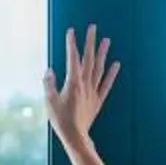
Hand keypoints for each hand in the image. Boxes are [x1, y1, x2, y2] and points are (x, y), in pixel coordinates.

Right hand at [45, 26, 119, 148]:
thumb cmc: (61, 120)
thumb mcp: (49, 101)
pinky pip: (106, 84)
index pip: (72, 59)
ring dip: (102, 54)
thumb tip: (49, 71)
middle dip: (90, 42)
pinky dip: (111, 74)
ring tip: (106, 40)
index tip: (71, 31)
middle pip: (88, 59)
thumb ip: (49, 84)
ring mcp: (93, 92)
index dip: (71, 44)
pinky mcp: (97, 100)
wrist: (75, 136)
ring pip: (99, 69)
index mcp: (73, 83)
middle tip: (93, 28)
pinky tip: (116, 64)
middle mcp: (85, 84)